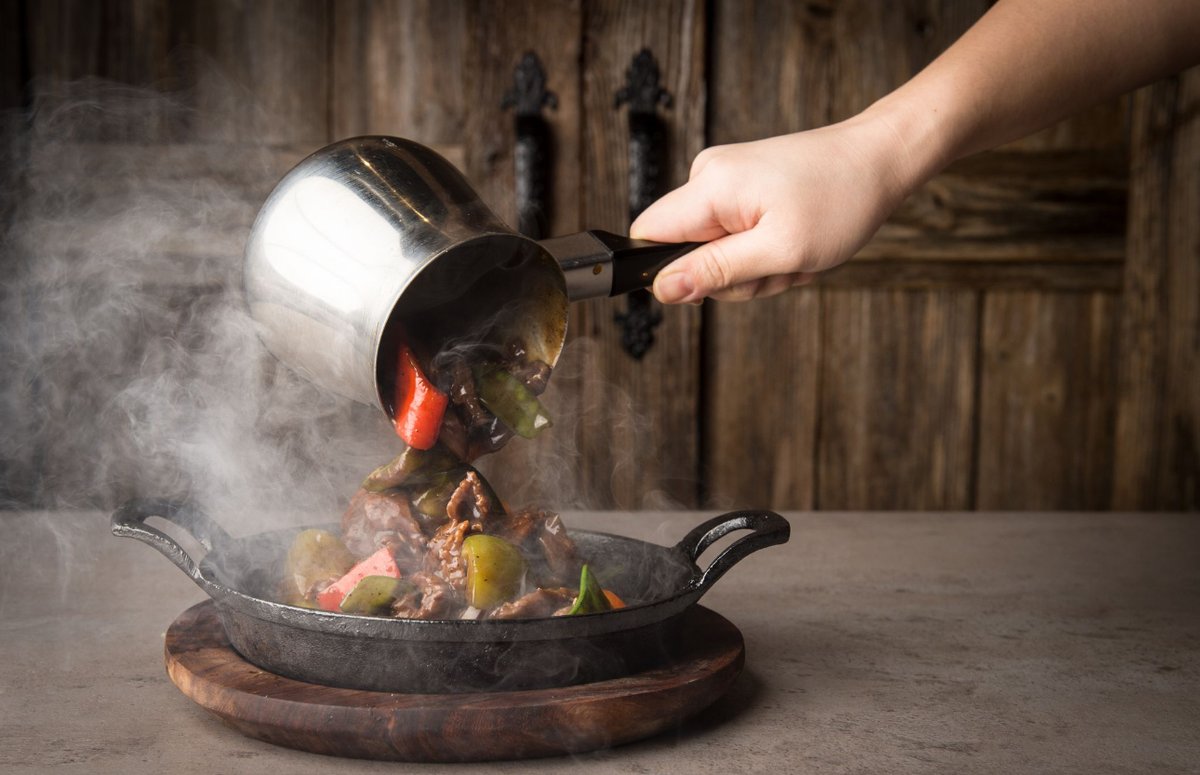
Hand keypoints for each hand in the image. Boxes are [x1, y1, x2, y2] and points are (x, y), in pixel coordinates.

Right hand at [630, 113, 921, 303]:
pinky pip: (736, 238)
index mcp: (710, 186)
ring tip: (795, 253)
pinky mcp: (744, 188)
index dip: (669, 271)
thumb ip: (715, 271)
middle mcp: (709, 177)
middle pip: (685, 252)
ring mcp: (727, 181)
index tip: (717, 280)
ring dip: (757, 268)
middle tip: (779, 266)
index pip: (646, 235)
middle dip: (733, 276)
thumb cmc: (840, 200)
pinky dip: (766, 252)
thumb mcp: (779, 251)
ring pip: (715, 252)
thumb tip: (663, 289)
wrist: (881, 160)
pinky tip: (796, 241)